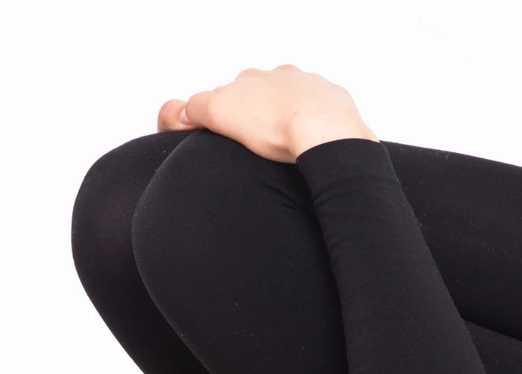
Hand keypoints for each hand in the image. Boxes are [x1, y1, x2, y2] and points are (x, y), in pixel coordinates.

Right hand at [155, 65, 376, 162]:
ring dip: (286, 121)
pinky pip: (321, 118)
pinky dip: (313, 131)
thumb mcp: (219, 112)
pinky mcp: (337, 108)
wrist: (326, 131)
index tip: (224, 134)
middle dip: (256, 115)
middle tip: (252, 144)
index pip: (230, 92)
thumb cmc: (276, 123)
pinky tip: (307, 149)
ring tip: (281, 149)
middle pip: (262, 95)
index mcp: (254, 77)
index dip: (223, 114)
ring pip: (293, 104)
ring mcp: (314, 90)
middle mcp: (285, 77)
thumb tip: (184, 110)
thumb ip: (196, 108)